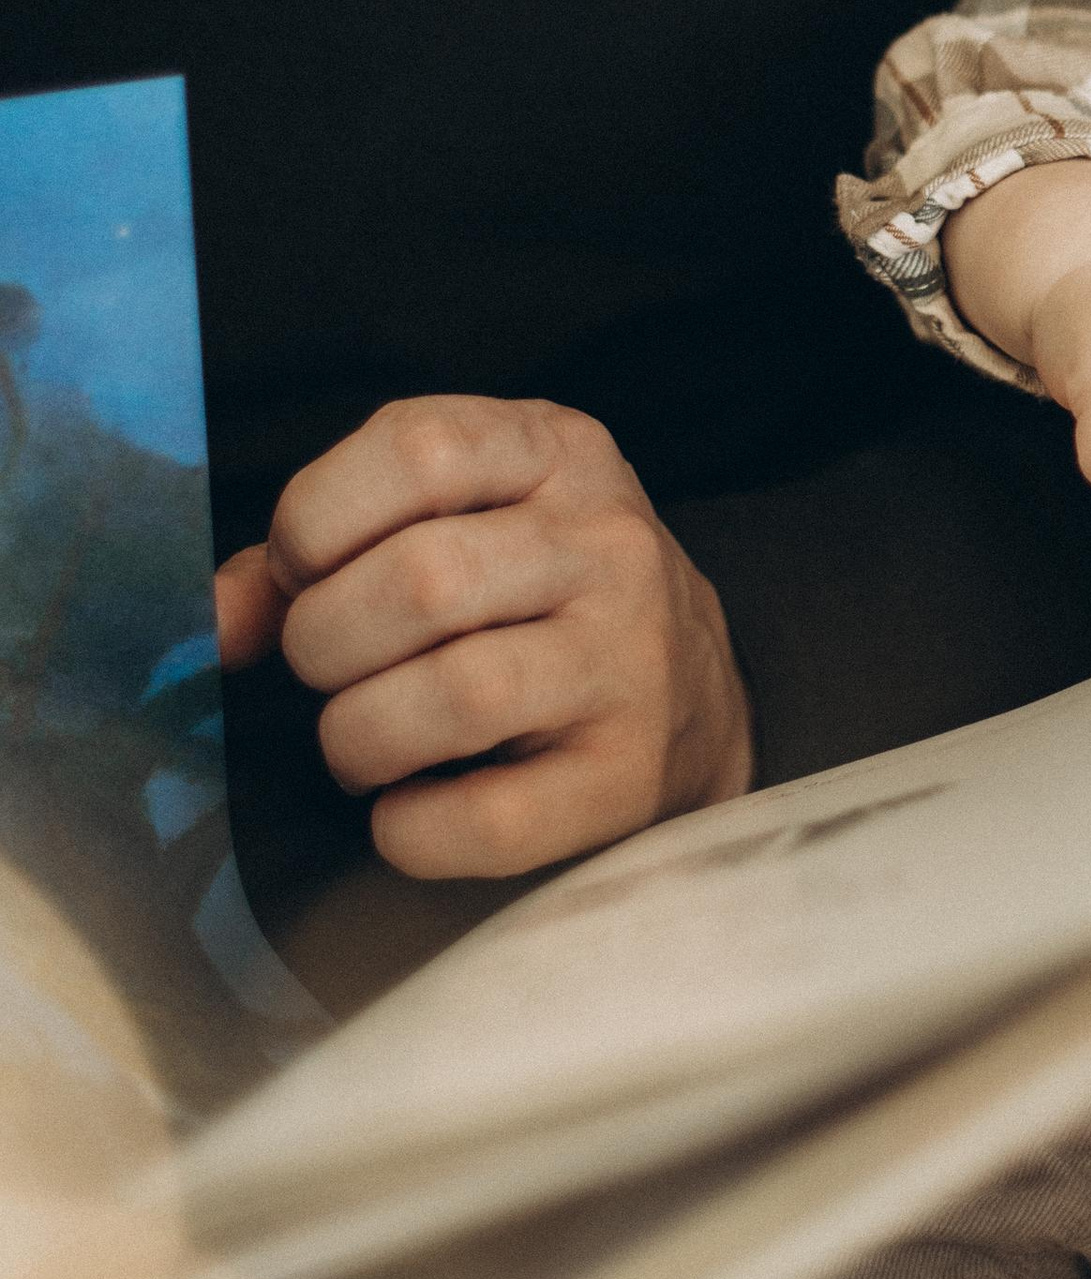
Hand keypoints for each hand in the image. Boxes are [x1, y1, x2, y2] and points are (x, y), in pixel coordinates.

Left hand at [213, 397, 753, 878]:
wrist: (690, 703)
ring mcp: (633, 658)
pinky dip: (411, 830)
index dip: (318, 520)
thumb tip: (213, 624)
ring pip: (457, 696)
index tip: (305, 571)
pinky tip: (408, 810)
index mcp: (556, 452)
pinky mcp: (630, 775)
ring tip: (359, 743)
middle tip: (326, 672)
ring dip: (358, 736)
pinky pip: (490, 821)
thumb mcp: (444, 524)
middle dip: (324, 643)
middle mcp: (608, 543)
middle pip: (420, 579)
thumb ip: (314, 554)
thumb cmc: (525, 600)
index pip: (416, 447)